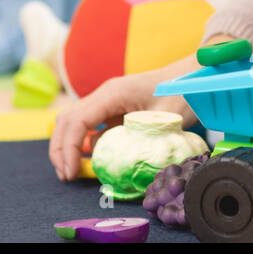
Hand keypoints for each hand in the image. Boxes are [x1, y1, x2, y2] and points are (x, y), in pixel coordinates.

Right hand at [49, 68, 197, 180]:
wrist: (192, 76)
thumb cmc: (182, 93)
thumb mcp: (164, 120)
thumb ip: (141, 141)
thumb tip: (118, 166)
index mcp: (113, 93)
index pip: (77, 121)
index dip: (69, 149)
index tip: (72, 173)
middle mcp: (105, 94)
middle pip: (67, 120)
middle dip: (60, 149)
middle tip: (66, 176)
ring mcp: (107, 100)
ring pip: (74, 122)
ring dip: (67, 146)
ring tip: (70, 172)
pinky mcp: (113, 108)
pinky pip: (89, 125)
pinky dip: (82, 143)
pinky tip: (88, 160)